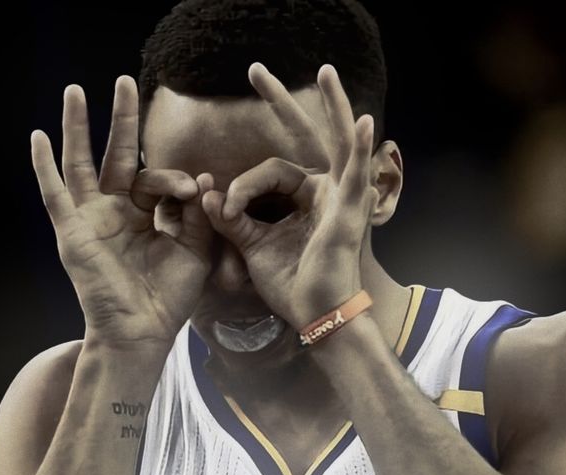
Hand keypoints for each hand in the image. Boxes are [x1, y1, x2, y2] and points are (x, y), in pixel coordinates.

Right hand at [31, 75, 214, 349]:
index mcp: (145, 216)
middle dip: (121, 121)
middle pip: (116, 157)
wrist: (144, 332)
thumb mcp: (196, 251)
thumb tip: (205, 178)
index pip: (156, 180)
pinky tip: (37, 135)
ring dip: (77, 128)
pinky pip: (54, 195)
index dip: (176, 180)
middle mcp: (115, 212)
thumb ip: (199, 216)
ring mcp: (91, 220)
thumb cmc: (170, 297)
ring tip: (75, 90)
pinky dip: (44, 167)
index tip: (195, 189)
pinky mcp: (73, 233)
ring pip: (80, 164)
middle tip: (126, 82)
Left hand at [200, 63, 378, 329]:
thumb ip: (231, 220)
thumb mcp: (253, 247)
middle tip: (257, 70)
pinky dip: (359, 148)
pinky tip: (360, 122)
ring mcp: (341, 199)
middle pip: (306, 138)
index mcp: (303, 200)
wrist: (315, 314)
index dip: (242, 184)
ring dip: (334, 107)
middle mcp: (324, 192)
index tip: (221, 207)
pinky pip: (355, 175)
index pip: (271, 170)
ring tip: (325, 71)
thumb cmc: (292, 285)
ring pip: (338, 144)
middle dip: (283, 104)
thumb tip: (205, 196)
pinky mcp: (348, 213)